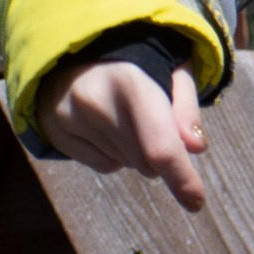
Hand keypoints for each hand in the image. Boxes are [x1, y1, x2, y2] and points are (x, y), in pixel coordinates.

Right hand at [37, 58, 209, 211]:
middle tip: (155, 117)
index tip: (196, 202)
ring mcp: (70, 121)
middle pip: (146, 161)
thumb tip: (197, 148)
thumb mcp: (171, 68)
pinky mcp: (56, 136)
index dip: (181, 177)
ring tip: (127, 113)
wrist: (75, 51)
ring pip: (126, 165)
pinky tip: (108, 124)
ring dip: (138, 150)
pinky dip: (115, 153)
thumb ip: (186, 106)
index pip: (159, 144)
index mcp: (130, 81)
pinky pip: (104, 166)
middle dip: (161, 152)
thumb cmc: (137, 61)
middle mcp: (95, 103)